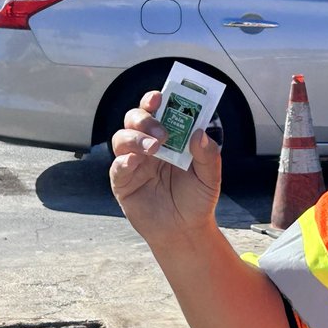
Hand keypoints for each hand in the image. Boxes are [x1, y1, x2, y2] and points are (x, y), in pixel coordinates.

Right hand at [109, 90, 221, 243]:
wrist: (186, 230)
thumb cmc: (196, 199)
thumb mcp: (210, 177)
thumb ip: (208, 155)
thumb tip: (200, 133)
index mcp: (168, 139)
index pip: (157, 112)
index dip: (154, 100)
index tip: (159, 97)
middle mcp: (148, 146)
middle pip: (135, 119)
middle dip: (145, 118)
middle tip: (162, 131)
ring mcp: (133, 163)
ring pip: (121, 138)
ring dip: (135, 138)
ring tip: (154, 148)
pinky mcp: (123, 183)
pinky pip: (117, 167)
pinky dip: (123, 161)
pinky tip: (133, 162)